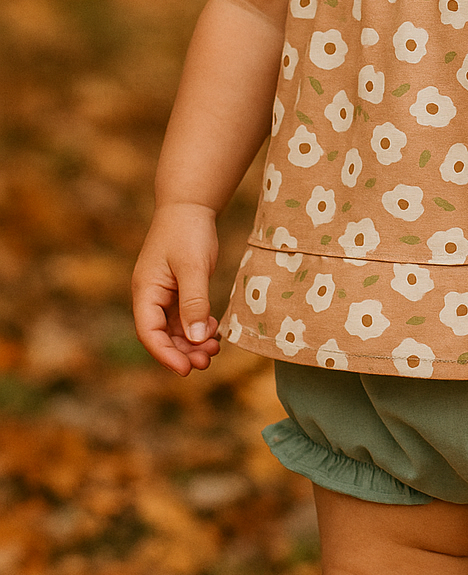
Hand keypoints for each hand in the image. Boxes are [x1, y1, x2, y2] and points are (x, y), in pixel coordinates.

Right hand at [132, 202, 221, 375]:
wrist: (190, 205)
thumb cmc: (187, 231)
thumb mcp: (193, 267)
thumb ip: (194, 302)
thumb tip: (195, 338)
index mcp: (146, 290)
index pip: (149, 332)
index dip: (165, 354)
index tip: (186, 369)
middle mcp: (151, 295)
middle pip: (161, 335)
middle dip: (183, 351)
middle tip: (207, 361)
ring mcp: (164, 293)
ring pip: (174, 329)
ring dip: (192, 342)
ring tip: (214, 350)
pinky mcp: (178, 289)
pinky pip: (185, 317)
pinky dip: (198, 327)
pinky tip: (214, 331)